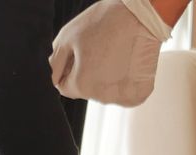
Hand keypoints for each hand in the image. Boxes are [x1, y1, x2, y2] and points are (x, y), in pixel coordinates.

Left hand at [50, 0, 173, 107]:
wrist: (141, 17)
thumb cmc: (105, 22)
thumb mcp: (68, 36)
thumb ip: (55, 63)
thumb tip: (53, 78)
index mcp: (82, 85)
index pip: (65, 86)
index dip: (68, 68)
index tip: (80, 53)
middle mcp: (103, 97)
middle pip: (86, 89)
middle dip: (87, 73)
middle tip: (99, 49)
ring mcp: (123, 97)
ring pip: (105, 91)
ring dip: (105, 77)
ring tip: (114, 54)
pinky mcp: (139, 95)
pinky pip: (123, 92)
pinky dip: (123, 80)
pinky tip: (125, 62)